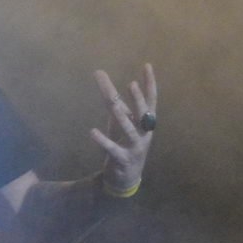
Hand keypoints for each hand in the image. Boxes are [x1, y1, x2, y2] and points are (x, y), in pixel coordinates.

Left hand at [90, 63, 158, 191]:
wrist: (126, 177)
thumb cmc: (123, 143)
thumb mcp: (118, 121)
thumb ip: (112, 99)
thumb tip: (100, 73)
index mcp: (144, 122)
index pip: (150, 100)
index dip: (149, 84)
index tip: (147, 66)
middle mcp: (143, 133)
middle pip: (141, 114)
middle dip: (137, 100)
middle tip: (131, 84)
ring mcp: (135, 147)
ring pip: (128, 130)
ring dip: (121, 117)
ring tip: (113, 104)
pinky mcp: (122, 159)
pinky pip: (112, 148)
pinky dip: (102, 140)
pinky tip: (92, 131)